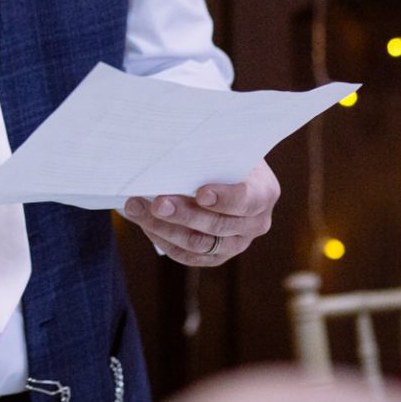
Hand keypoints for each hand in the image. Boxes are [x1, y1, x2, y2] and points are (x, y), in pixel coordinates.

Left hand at [123, 161, 279, 266]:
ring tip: (136, 208)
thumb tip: (174, 147)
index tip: (201, 193)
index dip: (224, 199)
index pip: (246, 200)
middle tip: (157, 202)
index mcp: (264, 192)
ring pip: (199, 244)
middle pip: (217, 225)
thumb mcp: (225, 145)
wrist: (227, 172)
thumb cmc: (223, 154)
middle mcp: (255, 223)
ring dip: (164, 228)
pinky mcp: (216, 256)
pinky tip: (144, 223)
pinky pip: (188, 256)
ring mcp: (236, 243)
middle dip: (183, 214)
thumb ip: (209, 150)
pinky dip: (164, 240)